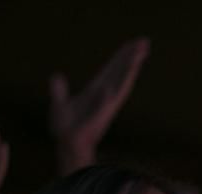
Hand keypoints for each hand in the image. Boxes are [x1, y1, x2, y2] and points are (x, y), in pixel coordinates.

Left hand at [49, 37, 149, 173]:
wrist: (67, 144)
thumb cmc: (65, 128)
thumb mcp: (60, 104)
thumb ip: (59, 90)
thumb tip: (57, 76)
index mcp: (96, 91)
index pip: (112, 69)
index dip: (123, 56)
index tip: (134, 44)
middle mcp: (105, 96)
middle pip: (120, 72)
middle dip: (132, 56)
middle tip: (145, 41)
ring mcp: (104, 106)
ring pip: (120, 83)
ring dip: (129, 70)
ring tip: (138, 55)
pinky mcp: (98, 116)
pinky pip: (105, 103)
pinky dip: (109, 94)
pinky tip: (110, 87)